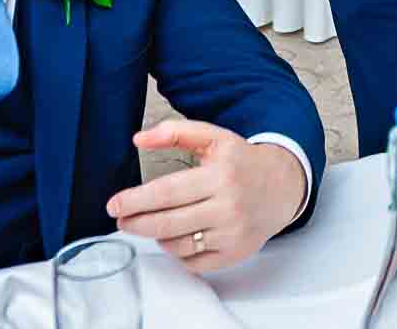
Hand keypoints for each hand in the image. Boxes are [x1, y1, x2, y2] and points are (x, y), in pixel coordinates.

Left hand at [106, 120, 306, 271]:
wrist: (281, 186)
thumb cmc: (242, 162)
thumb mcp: (213, 137)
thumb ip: (176, 133)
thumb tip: (139, 139)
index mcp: (220, 174)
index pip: (167, 191)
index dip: (135, 200)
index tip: (114, 204)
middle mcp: (228, 206)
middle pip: (167, 222)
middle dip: (136, 222)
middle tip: (121, 219)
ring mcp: (232, 233)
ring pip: (178, 245)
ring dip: (157, 236)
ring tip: (151, 224)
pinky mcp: (234, 254)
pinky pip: (194, 262)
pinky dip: (178, 252)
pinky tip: (176, 237)